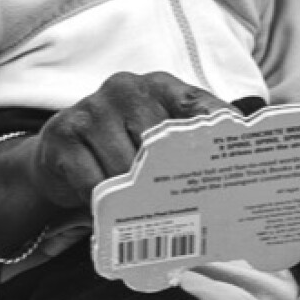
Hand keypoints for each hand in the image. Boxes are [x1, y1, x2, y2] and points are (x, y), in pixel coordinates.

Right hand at [32, 71, 232, 211]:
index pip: (200, 109)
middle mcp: (126, 89)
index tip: (235, 171)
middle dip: (172, 181)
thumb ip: (192, 149)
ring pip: (126, 167)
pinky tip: (105, 209)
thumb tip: (239, 179)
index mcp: (160, 87)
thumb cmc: (121, 151)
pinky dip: (102, 203)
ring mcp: (92, 108)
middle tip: (185, 211)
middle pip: (162, 144)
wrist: (59, 160)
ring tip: (141, 213)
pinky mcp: (62, 133)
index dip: (219, 139)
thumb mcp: (157, 142)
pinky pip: (93, 182)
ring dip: (134, 197)